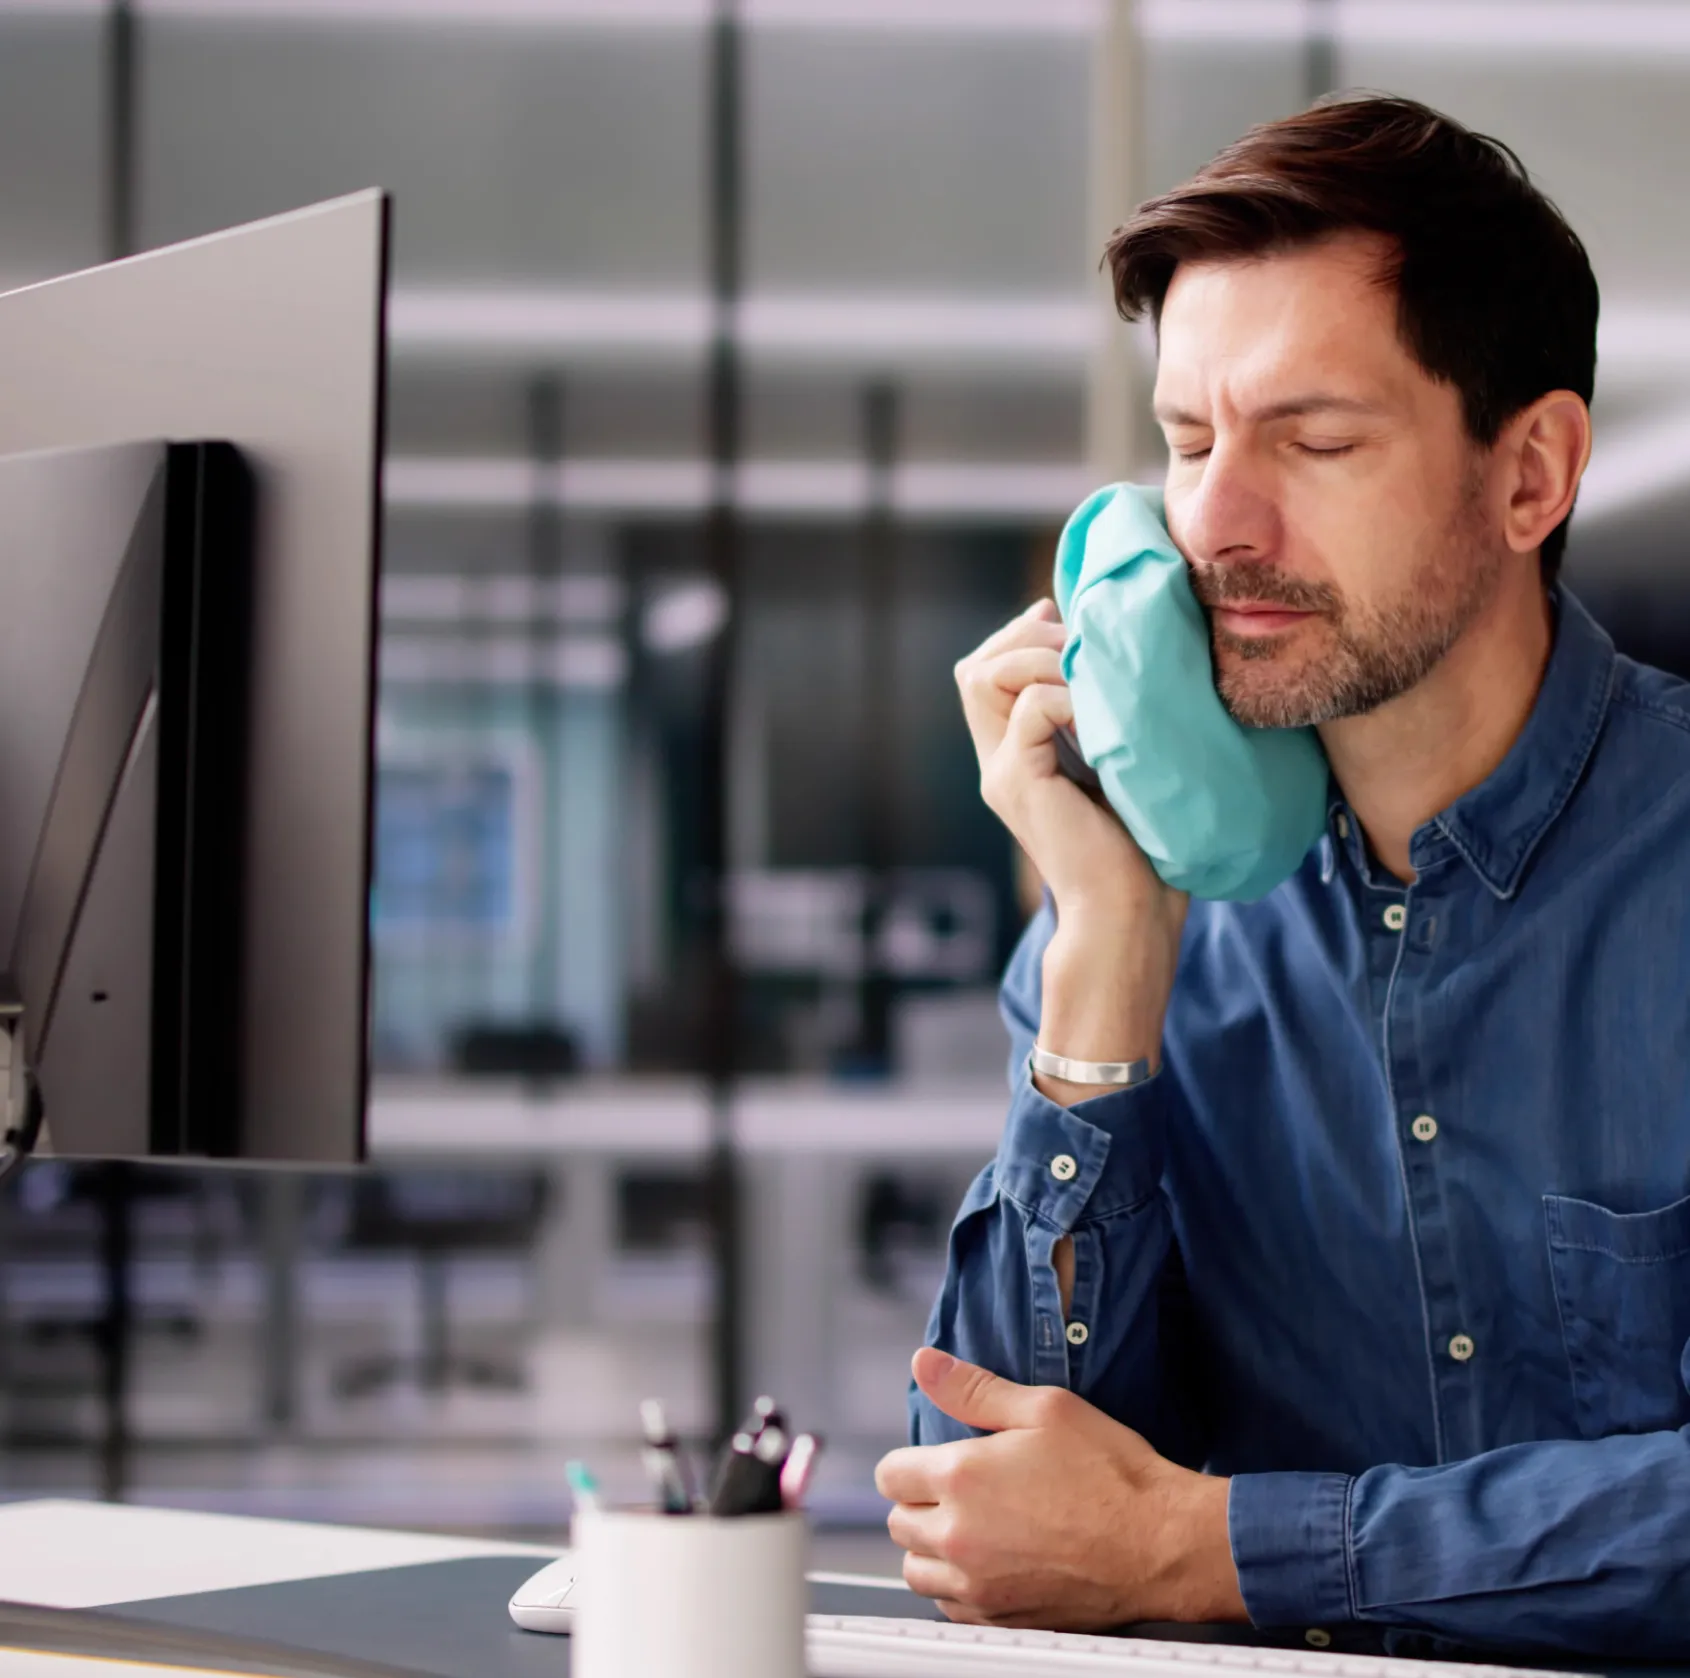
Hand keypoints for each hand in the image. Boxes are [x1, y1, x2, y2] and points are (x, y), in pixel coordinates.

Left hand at [875, 1348, 1244, 1631]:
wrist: (1159, 1543)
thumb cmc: (1110, 1474)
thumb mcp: (1044, 1409)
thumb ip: (973, 1388)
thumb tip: (925, 1364)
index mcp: (962, 1477)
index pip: (890, 1475)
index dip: (908, 1462)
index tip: (931, 1460)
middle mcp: (960, 1536)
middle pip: (898, 1523)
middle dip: (917, 1501)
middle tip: (956, 1489)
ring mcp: (979, 1584)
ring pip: (916, 1571)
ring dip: (929, 1548)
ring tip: (966, 1526)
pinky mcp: (1002, 1617)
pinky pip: (949, 1606)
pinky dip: (955, 1585)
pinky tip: (986, 1562)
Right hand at [954, 601, 1188, 1081]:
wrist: (1130, 916)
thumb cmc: (1143, 851)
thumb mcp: (1120, 766)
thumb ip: (1103, 721)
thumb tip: (1110, 661)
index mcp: (1017, 759)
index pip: (985, 673)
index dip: (1021, 638)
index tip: (1073, 632)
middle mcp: (999, 762)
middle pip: (975, 667)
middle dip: (1026, 638)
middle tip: (1082, 648)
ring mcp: (1002, 772)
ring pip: (985, 674)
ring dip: (1041, 657)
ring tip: (1091, 676)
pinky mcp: (1017, 782)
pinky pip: (1029, 705)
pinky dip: (1069, 695)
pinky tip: (1105, 718)